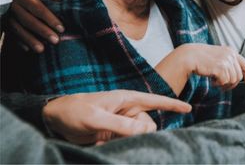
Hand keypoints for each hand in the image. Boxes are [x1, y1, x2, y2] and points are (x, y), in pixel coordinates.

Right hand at [9, 0, 62, 52]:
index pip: (38, 8)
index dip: (50, 19)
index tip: (61, 28)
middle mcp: (13, 5)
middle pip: (29, 20)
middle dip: (43, 31)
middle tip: (56, 41)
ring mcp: (6, 14)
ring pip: (18, 29)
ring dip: (30, 40)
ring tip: (42, 49)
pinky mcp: (3, 20)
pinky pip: (10, 32)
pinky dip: (18, 41)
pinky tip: (27, 49)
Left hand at [42, 90, 191, 144]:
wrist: (55, 117)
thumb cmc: (74, 111)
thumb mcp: (96, 118)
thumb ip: (121, 125)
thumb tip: (146, 130)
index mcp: (126, 99)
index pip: (155, 101)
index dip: (173, 104)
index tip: (188, 108)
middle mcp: (127, 110)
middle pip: (148, 125)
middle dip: (140, 133)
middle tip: (119, 136)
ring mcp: (121, 122)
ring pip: (138, 135)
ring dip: (126, 141)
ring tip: (104, 139)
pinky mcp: (114, 133)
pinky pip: (126, 142)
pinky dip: (117, 145)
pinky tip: (99, 142)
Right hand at [185, 44, 244, 89]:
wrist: (189, 56)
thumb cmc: (201, 59)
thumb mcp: (217, 57)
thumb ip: (227, 62)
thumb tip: (237, 77)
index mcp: (231, 51)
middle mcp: (230, 54)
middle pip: (239, 76)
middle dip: (232, 84)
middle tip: (223, 87)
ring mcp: (226, 60)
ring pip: (233, 80)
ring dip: (224, 84)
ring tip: (214, 81)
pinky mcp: (221, 67)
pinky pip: (225, 81)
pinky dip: (218, 84)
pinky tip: (211, 81)